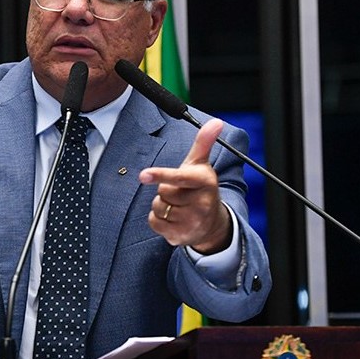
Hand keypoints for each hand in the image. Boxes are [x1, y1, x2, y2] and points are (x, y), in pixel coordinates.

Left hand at [138, 118, 232, 254]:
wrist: (212, 223)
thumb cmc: (200, 188)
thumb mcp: (201, 164)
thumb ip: (204, 142)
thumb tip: (216, 122)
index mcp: (204, 181)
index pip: (179, 177)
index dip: (160, 175)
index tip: (143, 175)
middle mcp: (201, 203)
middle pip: (162, 191)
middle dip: (166, 190)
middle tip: (180, 192)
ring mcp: (192, 222)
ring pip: (157, 207)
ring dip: (162, 205)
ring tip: (178, 206)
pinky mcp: (181, 236)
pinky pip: (154, 222)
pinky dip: (158, 219)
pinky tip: (172, 218)